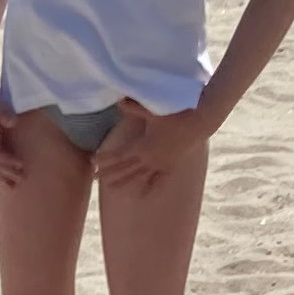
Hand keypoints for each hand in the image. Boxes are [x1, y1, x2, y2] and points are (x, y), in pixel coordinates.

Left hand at [91, 100, 207, 191]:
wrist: (199, 122)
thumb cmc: (176, 113)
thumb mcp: (153, 110)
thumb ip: (134, 107)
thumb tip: (118, 100)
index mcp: (143, 147)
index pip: (119, 157)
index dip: (105, 160)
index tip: (94, 161)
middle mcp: (150, 160)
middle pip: (124, 170)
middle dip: (108, 173)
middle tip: (94, 178)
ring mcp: (160, 165)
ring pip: (138, 177)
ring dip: (124, 182)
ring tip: (111, 188)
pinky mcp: (171, 166)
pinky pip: (157, 179)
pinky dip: (149, 186)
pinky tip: (142, 194)